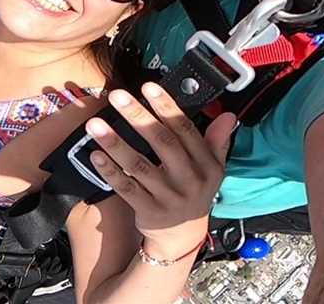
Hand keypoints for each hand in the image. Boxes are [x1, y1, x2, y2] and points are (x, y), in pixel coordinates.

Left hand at [85, 83, 237, 256]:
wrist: (183, 237)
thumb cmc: (194, 193)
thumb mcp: (212, 169)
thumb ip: (217, 141)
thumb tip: (228, 115)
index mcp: (205, 165)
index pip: (185, 129)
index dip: (166, 106)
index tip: (148, 86)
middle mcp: (189, 179)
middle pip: (162, 143)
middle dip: (138, 116)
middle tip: (117, 96)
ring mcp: (168, 197)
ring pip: (139, 165)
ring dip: (115, 143)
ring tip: (95, 123)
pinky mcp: (149, 211)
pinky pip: (126, 188)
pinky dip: (110, 172)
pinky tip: (95, 155)